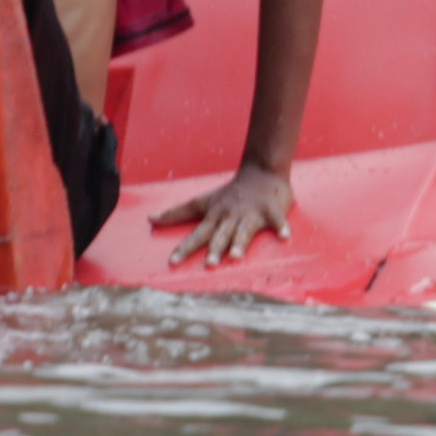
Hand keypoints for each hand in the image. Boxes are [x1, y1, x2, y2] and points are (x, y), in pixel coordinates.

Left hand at [154, 165, 294, 265]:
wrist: (261, 172)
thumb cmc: (229, 193)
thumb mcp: (202, 201)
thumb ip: (177, 213)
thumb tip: (150, 218)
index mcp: (215, 216)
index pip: (197, 234)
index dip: (185, 247)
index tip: (173, 261)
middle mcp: (231, 216)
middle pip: (221, 234)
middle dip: (215, 248)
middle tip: (209, 264)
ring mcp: (252, 213)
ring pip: (244, 230)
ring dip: (240, 243)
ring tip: (236, 256)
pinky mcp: (271, 210)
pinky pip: (277, 220)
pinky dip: (281, 227)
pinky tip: (285, 236)